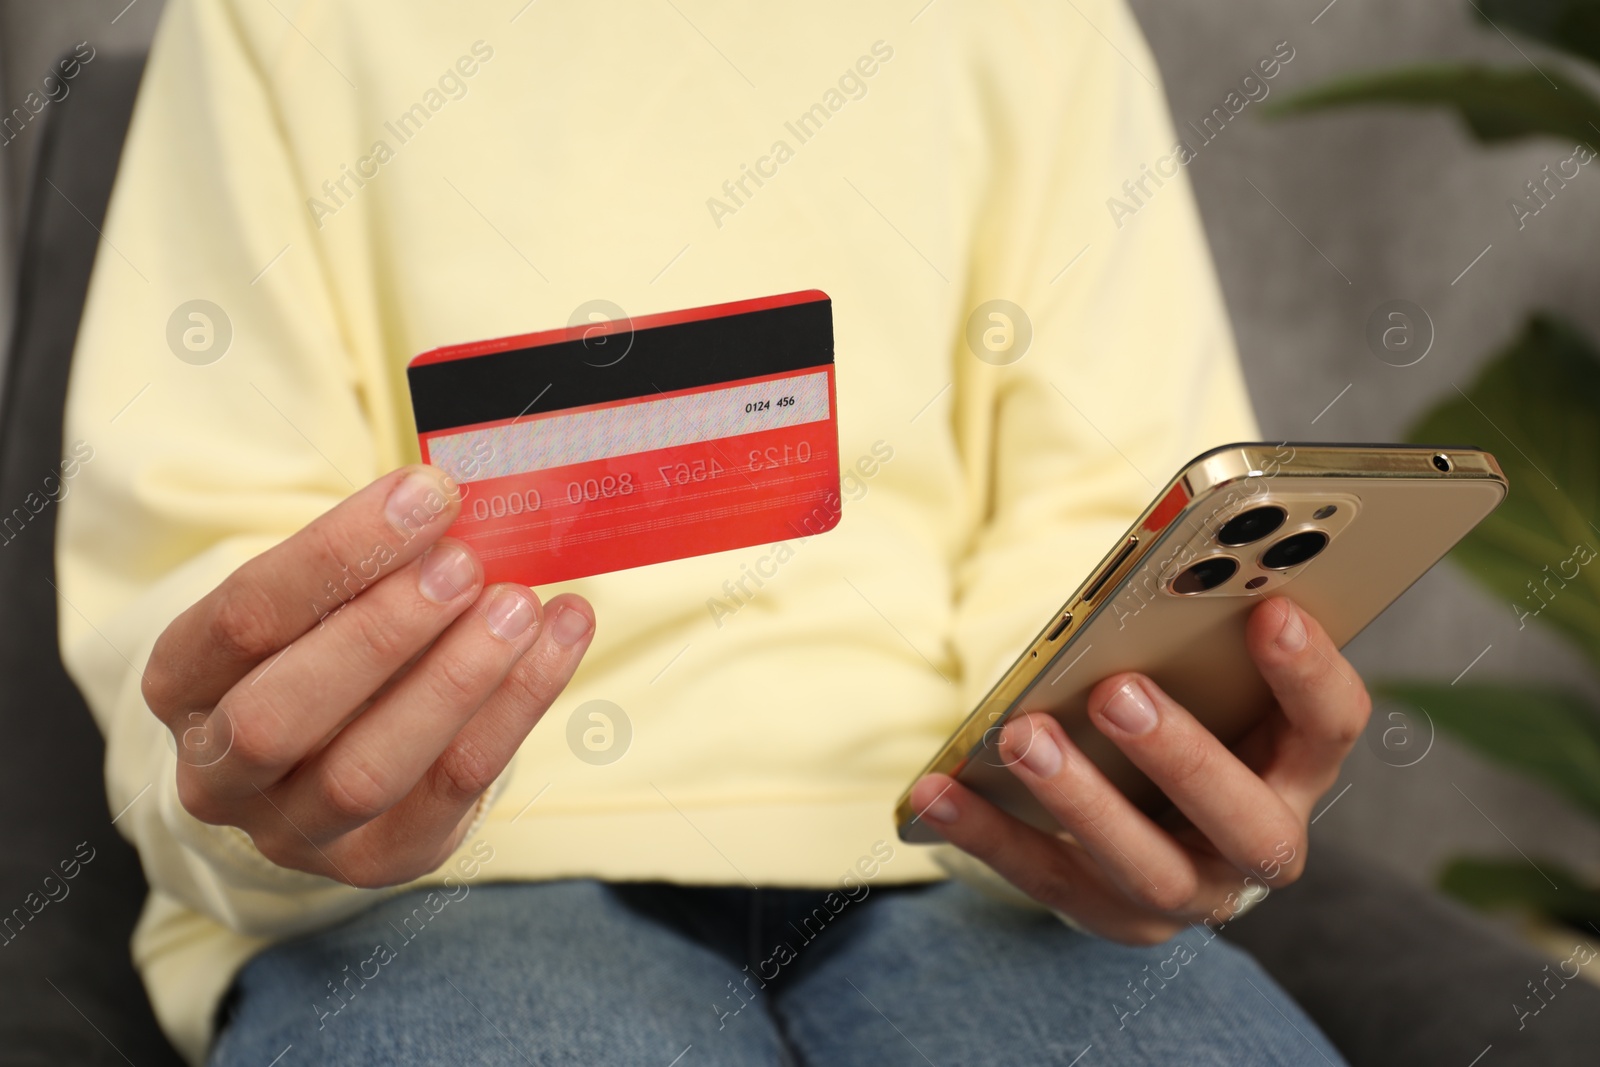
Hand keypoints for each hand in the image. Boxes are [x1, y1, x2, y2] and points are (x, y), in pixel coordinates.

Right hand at [141, 466, 594, 887]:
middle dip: (381, 631)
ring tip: (520, 604)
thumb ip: (369, 560)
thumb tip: (454, 502)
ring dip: (456, 679)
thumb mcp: (320, 600)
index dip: (335, 554)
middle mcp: (219, 773)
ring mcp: (296, 831)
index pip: (242, 617)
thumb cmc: (328, 647)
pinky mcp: (382, 858)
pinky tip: (560, 637)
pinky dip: (518, 705)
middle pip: (280, 713)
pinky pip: (453, 787)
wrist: (332, 760)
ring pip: (367, 768)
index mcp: (184, 684)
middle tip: (464, 563)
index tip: (425, 496)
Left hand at [907, 597, 1368, 942]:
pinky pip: (1049, 880)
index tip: (1270, 608)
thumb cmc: (1188, 715)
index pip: (1331, 724)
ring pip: (1145, 866)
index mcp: (1298, 764)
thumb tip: (1163, 574)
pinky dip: (988, 833)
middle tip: (1117, 691)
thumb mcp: (1208, 677)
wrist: (1157, 821)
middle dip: (1183, 755)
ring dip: (1078, 799)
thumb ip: (1201, 640)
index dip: (1310, 672)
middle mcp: (1260, 842)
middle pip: (1244, 819)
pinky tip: (937, 790)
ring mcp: (1191, 892)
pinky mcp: (1116, 917)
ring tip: (1019, 736)